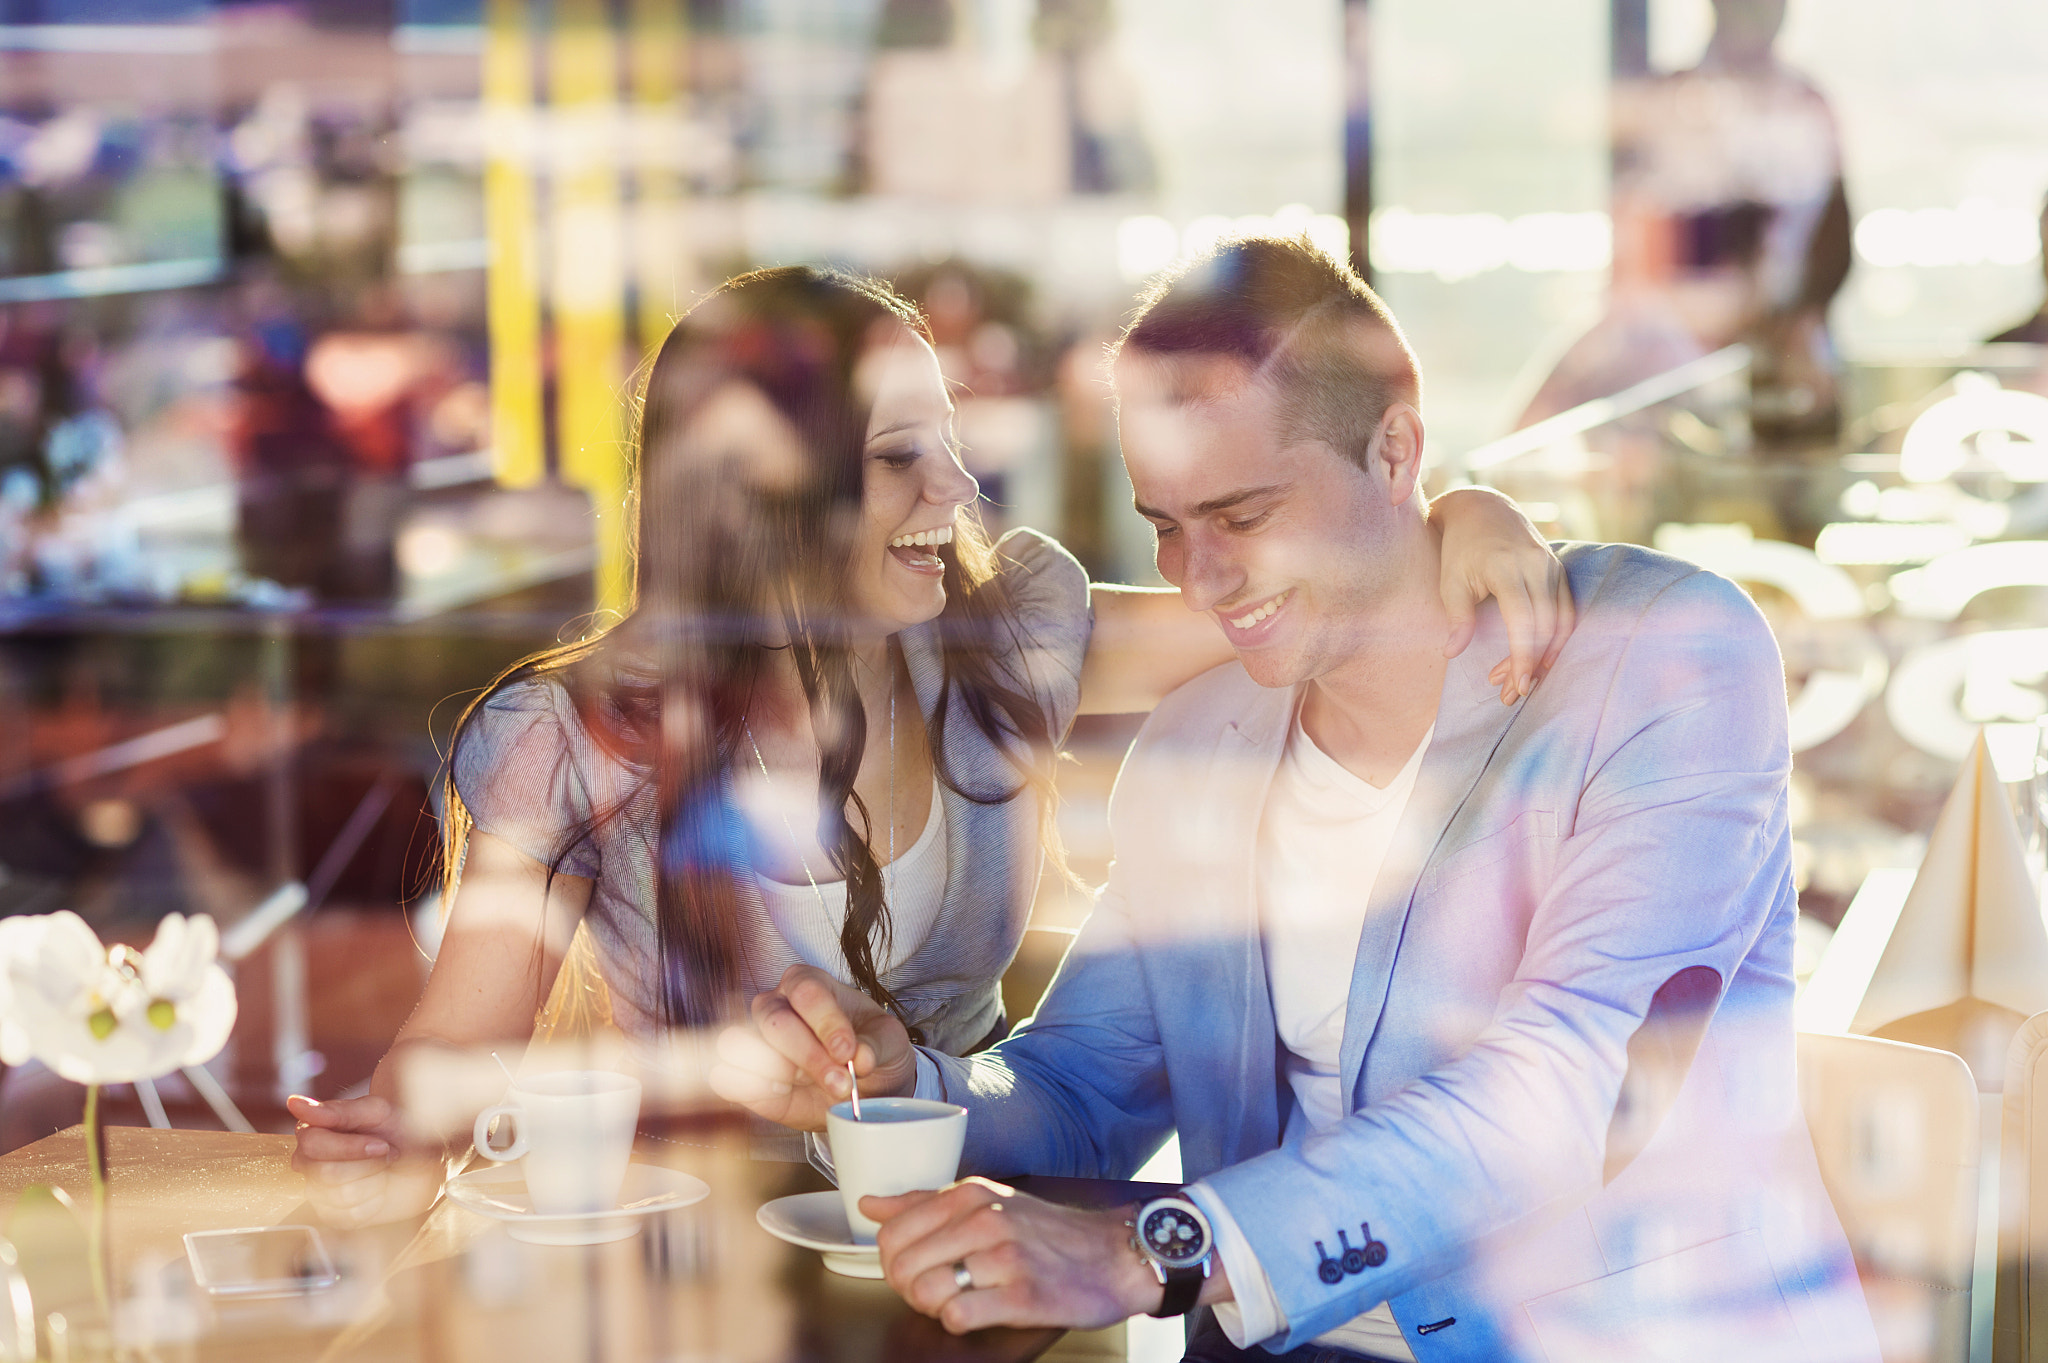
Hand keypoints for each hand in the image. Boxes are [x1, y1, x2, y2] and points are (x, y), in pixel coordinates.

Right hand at [288, 1093, 439, 1226]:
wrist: (422, 1156)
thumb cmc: (397, 1129)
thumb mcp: (376, 1111)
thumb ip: (336, 1111)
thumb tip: (294, 1103)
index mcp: (312, 1131)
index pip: (313, 1145)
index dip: (350, 1147)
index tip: (381, 1144)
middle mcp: (307, 1162)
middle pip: (326, 1173)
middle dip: (368, 1164)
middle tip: (386, 1153)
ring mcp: (318, 1191)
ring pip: (342, 1195)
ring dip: (375, 1181)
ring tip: (383, 1169)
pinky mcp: (334, 1215)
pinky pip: (351, 1216)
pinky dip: (376, 1202)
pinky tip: (380, 1189)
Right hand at [707, 964, 915, 1129]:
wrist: (865, 1088)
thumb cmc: (873, 1051)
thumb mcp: (891, 1042)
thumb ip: (877, 1045)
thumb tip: (861, 1058)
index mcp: (810, 984)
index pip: (807, 992)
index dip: (827, 1023)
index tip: (848, 1053)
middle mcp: (776, 1005)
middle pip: (774, 1020)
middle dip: (808, 1056)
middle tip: (841, 1083)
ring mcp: (754, 1039)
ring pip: (737, 1042)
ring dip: (772, 1070)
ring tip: (804, 1087)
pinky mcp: (742, 1075)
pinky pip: (724, 1076)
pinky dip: (748, 1087)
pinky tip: (782, 1095)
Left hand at [868, 1179, 1163, 1333]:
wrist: (1114, 1255)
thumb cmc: (1049, 1233)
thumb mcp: (988, 1201)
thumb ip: (924, 1203)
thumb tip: (869, 1205)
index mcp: (971, 1194)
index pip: (893, 1232)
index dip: (893, 1262)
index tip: (914, 1269)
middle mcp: (985, 1219)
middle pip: (903, 1266)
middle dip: (909, 1288)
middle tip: (935, 1292)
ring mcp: (1004, 1257)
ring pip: (926, 1292)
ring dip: (933, 1307)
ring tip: (958, 1301)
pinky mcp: (1022, 1295)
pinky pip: (958, 1316)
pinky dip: (959, 1321)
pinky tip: (979, 1312)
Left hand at [1430, 485, 1575, 702]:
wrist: (1482, 508)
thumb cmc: (1460, 549)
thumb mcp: (1450, 581)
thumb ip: (1457, 617)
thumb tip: (1452, 653)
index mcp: (1506, 568)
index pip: (1523, 621)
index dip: (1522, 657)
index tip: (1516, 686)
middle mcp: (1536, 566)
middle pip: (1545, 627)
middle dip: (1530, 665)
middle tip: (1511, 694)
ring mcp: (1551, 566)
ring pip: (1561, 622)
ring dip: (1545, 656)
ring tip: (1522, 680)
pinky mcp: (1558, 570)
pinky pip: (1567, 611)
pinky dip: (1557, 638)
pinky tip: (1541, 659)